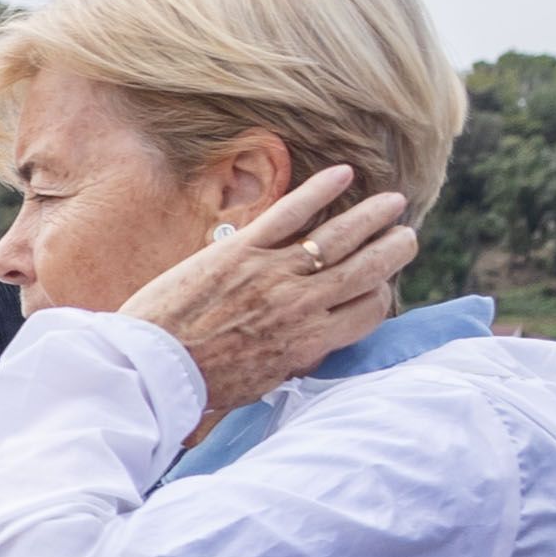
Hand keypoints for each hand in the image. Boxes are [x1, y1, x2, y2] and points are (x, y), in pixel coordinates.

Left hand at [125, 163, 421, 421]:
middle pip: (367, 268)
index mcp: (309, 340)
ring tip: (392, 201)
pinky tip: (343, 173)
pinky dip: (320, 190)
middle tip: (405, 235)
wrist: (149, 370)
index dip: (381, 295)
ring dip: (372, 215)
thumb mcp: (261, 381)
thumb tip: (313, 348)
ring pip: (339, 235)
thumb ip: (293, 357)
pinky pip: (290, 213)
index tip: (379, 286)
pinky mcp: (240, 251)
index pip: (370, 309)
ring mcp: (272, 273)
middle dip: (394, 249)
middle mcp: (300, 304)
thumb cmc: (200, 382)